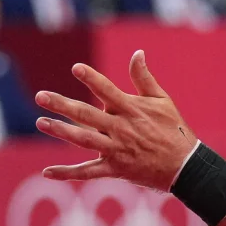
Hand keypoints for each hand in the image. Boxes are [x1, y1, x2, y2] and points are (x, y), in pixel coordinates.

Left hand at [35, 50, 196, 191]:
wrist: (184, 165)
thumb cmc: (173, 129)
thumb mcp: (162, 100)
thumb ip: (144, 78)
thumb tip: (137, 53)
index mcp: (132, 109)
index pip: (107, 91)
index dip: (92, 79)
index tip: (76, 68)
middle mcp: (121, 129)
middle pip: (86, 115)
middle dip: (62, 105)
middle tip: (41, 96)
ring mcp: (116, 150)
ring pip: (83, 140)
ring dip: (60, 131)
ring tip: (41, 122)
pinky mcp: (114, 168)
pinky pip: (87, 171)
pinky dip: (67, 173)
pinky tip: (47, 171)